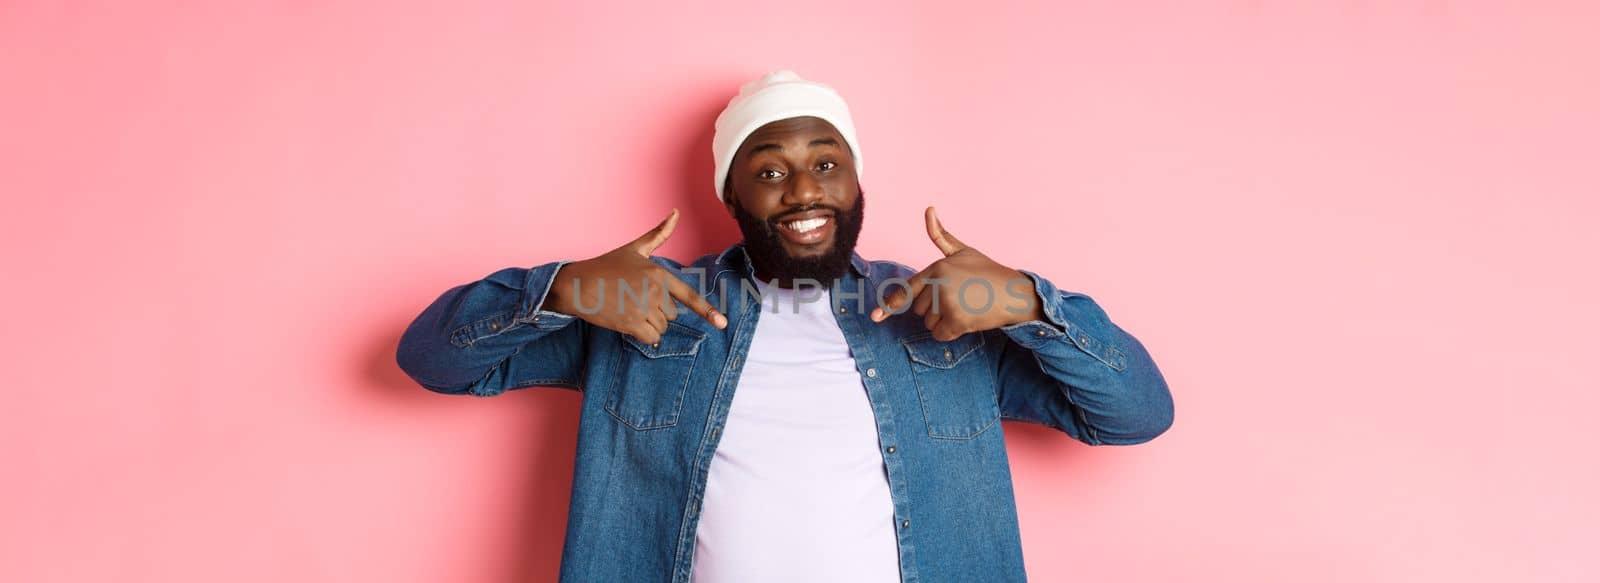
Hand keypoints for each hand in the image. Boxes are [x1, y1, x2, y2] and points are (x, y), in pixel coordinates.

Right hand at [546, 209, 727, 343]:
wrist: (577, 285)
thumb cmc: (606, 266)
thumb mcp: (635, 249)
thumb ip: (659, 234)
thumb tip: (676, 213)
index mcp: (659, 274)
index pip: (688, 295)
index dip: (707, 311)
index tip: (722, 323)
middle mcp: (654, 291)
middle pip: (671, 314)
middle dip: (657, 311)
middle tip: (635, 299)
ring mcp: (643, 308)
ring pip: (661, 327)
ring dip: (648, 324)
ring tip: (629, 308)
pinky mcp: (630, 324)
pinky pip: (649, 337)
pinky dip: (642, 335)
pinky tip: (628, 322)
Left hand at [870, 206, 1044, 340]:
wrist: (1013, 292)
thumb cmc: (987, 271)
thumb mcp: (963, 250)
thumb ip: (940, 236)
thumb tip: (928, 209)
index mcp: (936, 268)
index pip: (908, 289)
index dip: (889, 305)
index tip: (875, 317)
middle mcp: (939, 285)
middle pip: (920, 309)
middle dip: (936, 308)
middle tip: (960, 298)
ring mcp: (947, 304)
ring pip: (929, 323)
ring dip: (944, 321)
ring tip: (966, 307)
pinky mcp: (957, 321)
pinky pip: (940, 334)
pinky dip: (951, 332)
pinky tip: (967, 320)